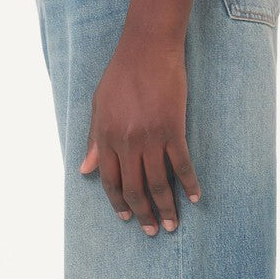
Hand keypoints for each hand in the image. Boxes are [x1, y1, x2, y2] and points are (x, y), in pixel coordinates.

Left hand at [79, 36, 201, 234]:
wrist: (147, 47)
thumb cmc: (122, 73)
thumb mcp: (99, 104)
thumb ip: (94, 139)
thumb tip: (85, 170)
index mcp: (106, 136)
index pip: (110, 180)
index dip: (118, 203)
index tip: (127, 218)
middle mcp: (126, 141)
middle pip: (134, 188)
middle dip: (143, 213)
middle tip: (152, 231)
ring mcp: (151, 136)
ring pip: (158, 183)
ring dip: (166, 207)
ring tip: (171, 225)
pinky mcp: (173, 128)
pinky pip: (181, 164)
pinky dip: (188, 183)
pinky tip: (195, 197)